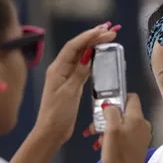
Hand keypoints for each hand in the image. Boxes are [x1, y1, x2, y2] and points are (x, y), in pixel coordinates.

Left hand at [34, 22, 120, 143]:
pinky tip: (100, 56)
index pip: (74, 46)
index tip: (103, 31)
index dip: (89, 36)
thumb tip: (88, 55)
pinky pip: (82, 67)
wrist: (51, 131)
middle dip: (93, 38)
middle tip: (111, 31)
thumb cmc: (57, 114)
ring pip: (81, 56)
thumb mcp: (70, 92)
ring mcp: (65, 76)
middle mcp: (60, 69)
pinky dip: (92, 59)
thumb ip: (79, 73)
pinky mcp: (71, 84)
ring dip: (93, 46)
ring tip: (107, 39)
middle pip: (78, 48)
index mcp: (57, 68)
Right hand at [99, 94, 151, 162]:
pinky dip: (114, 137)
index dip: (117, 98)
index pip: (131, 97)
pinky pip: (125, 135)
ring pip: (123, 124)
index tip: (106, 107)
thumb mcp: (111, 129)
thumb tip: (110, 104)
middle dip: (108, 117)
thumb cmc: (117, 155)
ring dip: (109, 129)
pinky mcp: (138, 145)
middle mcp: (142, 125)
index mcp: (137, 118)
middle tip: (97, 125)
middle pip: (124, 112)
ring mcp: (141, 135)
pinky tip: (104, 144)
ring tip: (98, 138)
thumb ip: (111, 112)